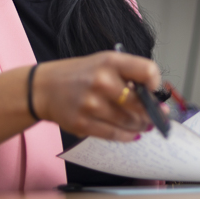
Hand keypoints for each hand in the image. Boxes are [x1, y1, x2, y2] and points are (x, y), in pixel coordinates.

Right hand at [32, 51, 160, 141]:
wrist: (43, 88)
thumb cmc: (78, 75)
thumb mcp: (102, 63)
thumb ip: (127, 74)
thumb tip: (152, 95)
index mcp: (109, 62)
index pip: (147, 70)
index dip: (155, 83)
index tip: (153, 90)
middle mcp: (102, 81)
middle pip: (140, 103)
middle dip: (151, 112)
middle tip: (156, 116)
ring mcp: (92, 104)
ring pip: (129, 122)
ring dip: (140, 126)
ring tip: (143, 124)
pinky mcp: (83, 124)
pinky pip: (114, 135)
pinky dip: (127, 136)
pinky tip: (132, 133)